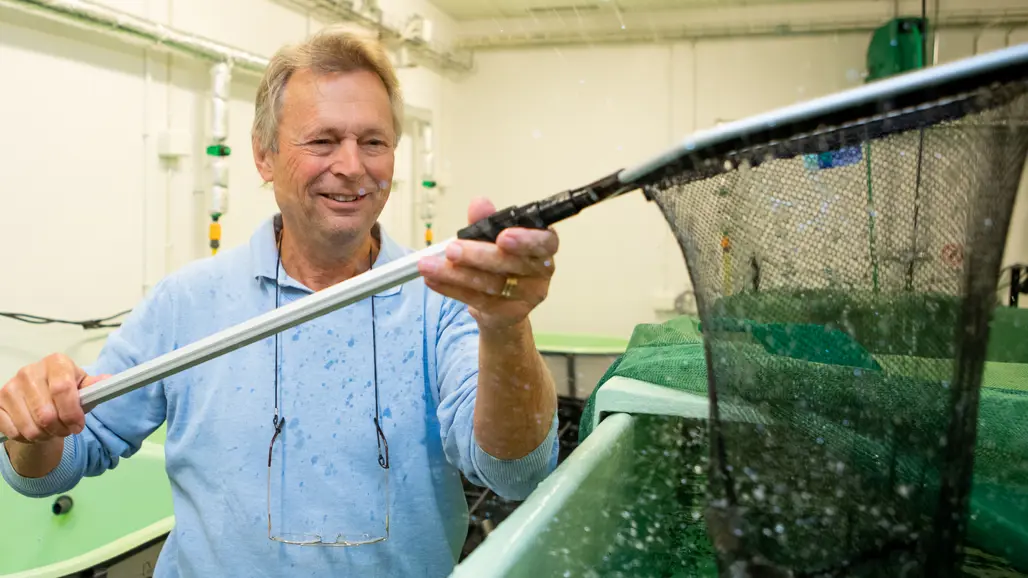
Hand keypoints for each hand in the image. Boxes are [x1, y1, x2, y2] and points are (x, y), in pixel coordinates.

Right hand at [0, 354, 107, 443]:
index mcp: (56, 362)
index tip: (78, 426)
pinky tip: (35, 432)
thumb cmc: (66, 393)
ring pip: (30, 427)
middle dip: (60, 429)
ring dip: (44, 436)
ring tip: (52, 432)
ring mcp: (10, 387)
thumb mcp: (83, 388)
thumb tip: (108, 382)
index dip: (72, 413)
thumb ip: (94, 388)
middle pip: (46, 413)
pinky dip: (27, 438)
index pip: (63, 389)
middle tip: (66, 431)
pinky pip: (13, 431)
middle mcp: (30, 371)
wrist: (39, 399)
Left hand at [418, 197, 557, 330]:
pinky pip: (478, 300)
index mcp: (543, 247)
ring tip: (428, 265)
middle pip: (512, 264)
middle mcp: (542, 272)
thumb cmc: (501, 260)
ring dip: (456, 274)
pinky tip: (433, 279)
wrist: (502, 302)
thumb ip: (486, 221)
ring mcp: (528, 296)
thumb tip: (480, 204)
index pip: (545, 242)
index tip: (502, 236)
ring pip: (492, 284)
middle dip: (479, 255)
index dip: (526, 240)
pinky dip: (451, 288)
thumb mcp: (491, 236)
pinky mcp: (509, 314)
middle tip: (452, 249)